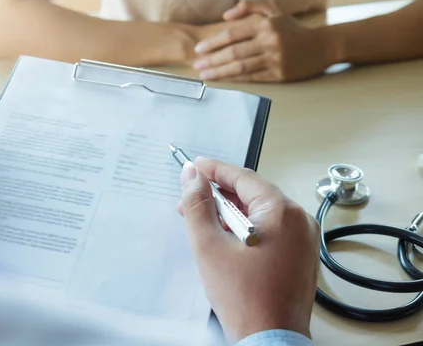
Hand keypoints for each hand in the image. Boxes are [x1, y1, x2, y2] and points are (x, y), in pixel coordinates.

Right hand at [178, 158, 319, 343]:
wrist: (271, 342)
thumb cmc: (245, 299)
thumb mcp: (209, 246)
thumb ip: (198, 205)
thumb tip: (192, 176)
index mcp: (282, 212)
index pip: (243, 177)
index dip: (214, 169)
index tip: (194, 166)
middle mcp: (300, 221)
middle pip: (253, 193)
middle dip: (218, 195)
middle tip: (190, 200)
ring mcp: (304, 239)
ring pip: (261, 212)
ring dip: (230, 212)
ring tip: (203, 221)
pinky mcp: (300, 256)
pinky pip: (271, 229)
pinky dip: (246, 228)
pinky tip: (225, 237)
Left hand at [193, 0, 330, 81]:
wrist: (322, 45)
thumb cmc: (293, 29)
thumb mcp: (274, 11)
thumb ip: (249, 8)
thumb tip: (225, 16)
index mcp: (265, 25)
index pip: (233, 34)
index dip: (213, 42)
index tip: (199, 49)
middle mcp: (269, 41)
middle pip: (233, 52)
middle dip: (212, 60)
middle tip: (197, 65)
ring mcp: (274, 59)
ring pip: (241, 67)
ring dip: (220, 72)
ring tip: (205, 75)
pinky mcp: (279, 75)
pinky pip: (252, 78)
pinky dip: (235, 80)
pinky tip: (223, 81)